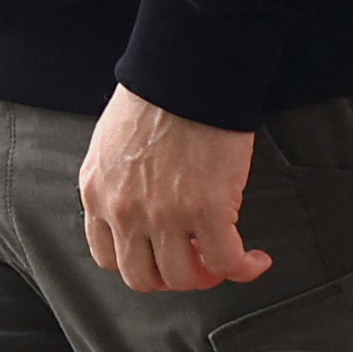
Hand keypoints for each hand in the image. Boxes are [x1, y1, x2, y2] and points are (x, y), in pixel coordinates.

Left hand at [79, 86, 270, 293]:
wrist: (186, 73)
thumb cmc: (156, 98)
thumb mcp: (112, 146)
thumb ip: (118, 183)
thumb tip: (142, 208)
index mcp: (97, 193)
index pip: (107, 256)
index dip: (139, 264)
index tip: (162, 257)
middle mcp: (123, 211)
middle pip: (142, 276)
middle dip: (172, 278)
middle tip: (196, 265)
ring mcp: (163, 215)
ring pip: (184, 277)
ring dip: (208, 275)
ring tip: (226, 260)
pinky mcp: (206, 210)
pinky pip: (226, 261)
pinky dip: (244, 269)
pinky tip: (255, 261)